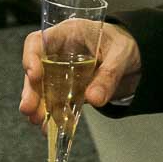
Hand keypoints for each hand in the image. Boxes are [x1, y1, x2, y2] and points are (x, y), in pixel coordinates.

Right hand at [19, 21, 141, 125]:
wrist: (134, 57)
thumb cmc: (124, 44)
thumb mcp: (121, 54)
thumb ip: (108, 75)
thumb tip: (94, 99)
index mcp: (67, 34)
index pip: (38, 41)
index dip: (31, 56)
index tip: (34, 75)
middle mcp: (58, 53)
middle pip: (36, 69)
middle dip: (31, 90)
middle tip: (28, 108)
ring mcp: (61, 72)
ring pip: (43, 89)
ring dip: (39, 105)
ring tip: (38, 122)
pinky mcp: (69, 89)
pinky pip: (57, 102)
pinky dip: (54, 115)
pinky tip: (51, 127)